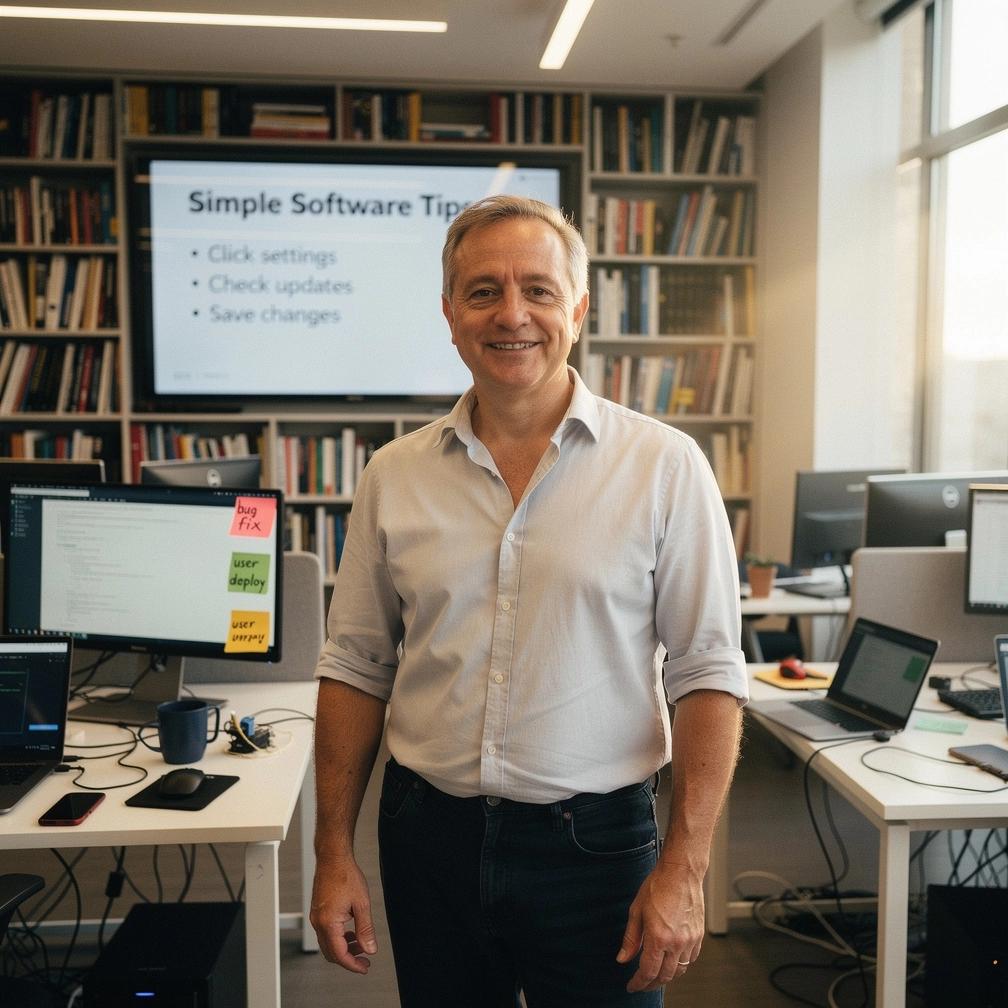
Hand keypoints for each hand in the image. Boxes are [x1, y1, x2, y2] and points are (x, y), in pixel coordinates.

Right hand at [309, 854, 378, 973]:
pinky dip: (338, 938)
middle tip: (364, 960)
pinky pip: (326, 932)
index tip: (364, 967)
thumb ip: (366, 929)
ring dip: (344, 948)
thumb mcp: (362, 904)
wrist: (333, 858)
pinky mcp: (317, 912)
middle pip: (331, 953)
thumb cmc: (345, 875)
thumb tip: (370, 949)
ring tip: (361, 945)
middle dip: (348, 959)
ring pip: (328, 944)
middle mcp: (318, 923)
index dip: (353, 965)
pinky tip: (351, 932)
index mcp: (328, 923)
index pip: (339, 955)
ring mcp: (316, 917)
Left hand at [616, 861, 703, 991]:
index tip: (632, 986)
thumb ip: (630, 939)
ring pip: (679, 971)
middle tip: (642, 983)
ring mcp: (690, 940)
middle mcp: (676, 942)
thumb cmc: (659, 886)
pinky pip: (691, 959)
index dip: (638, 983)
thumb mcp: (636, 911)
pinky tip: (672, 960)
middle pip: (664, 976)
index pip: (648, 972)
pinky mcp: (698, 936)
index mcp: (658, 937)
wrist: (681, 873)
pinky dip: (680, 965)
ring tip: (656, 974)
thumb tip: (623, 958)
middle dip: (651, 984)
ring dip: (667, 976)